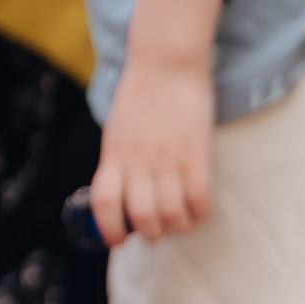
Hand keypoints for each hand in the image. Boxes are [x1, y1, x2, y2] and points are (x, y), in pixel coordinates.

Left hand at [93, 55, 214, 244]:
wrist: (167, 62)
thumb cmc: (142, 93)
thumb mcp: (118, 128)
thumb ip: (120, 159)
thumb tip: (123, 192)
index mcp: (115, 154)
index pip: (105, 203)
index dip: (109, 229)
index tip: (119, 241)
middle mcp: (138, 161)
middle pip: (142, 216)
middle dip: (151, 233)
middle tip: (158, 232)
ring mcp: (168, 159)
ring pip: (170, 213)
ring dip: (177, 226)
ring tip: (181, 222)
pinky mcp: (195, 154)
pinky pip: (199, 198)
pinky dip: (200, 212)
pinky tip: (200, 210)